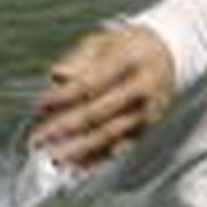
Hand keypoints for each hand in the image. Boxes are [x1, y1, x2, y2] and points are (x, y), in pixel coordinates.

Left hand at [30, 23, 176, 167]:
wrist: (168, 56)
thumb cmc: (125, 48)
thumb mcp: (103, 41)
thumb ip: (79, 58)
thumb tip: (57, 75)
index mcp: (130, 60)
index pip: (91, 82)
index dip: (63, 96)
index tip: (38, 105)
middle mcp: (142, 88)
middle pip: (99, 112)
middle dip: (65, 128)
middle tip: (38, 139)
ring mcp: (147, 111)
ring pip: (109, 134)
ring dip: (79, 149)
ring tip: (53, 158)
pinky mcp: (146, 127)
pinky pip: (121, 147)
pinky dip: (98, 158)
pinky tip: (76, 165)